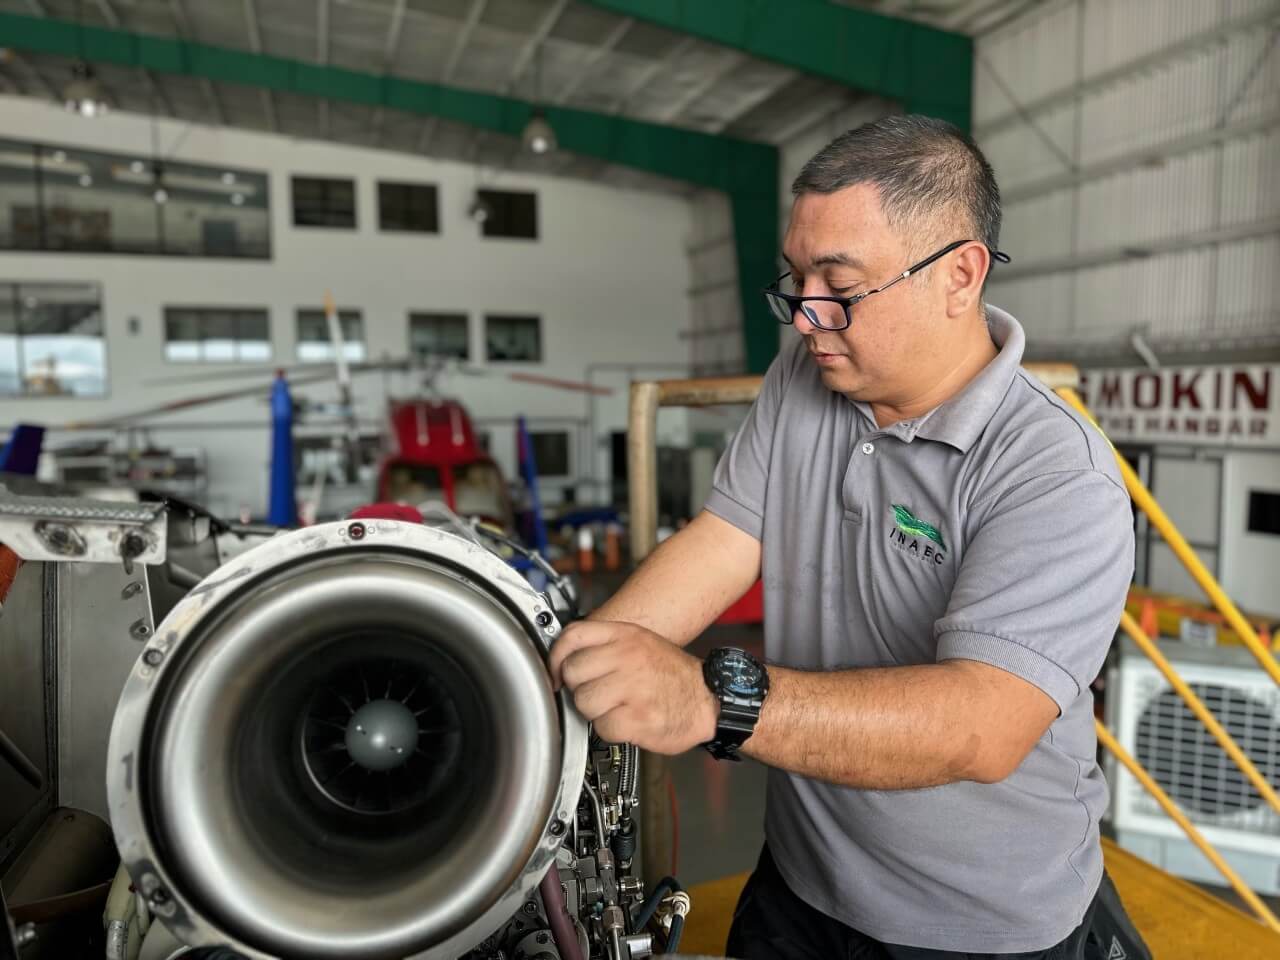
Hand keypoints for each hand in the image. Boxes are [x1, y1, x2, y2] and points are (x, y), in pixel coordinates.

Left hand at [548, 620, 718, 754]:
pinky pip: (602, 728)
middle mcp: (628, 657)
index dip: (556, 657)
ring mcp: (633, 687)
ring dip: (594, 712)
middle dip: (579, 688)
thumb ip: (604, 646)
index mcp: (626, 635)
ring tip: (615, 708)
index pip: (573, 636)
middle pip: (572, 672)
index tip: (556, 673)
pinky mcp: (638, 718)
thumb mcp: (640, 643)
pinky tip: (628, 721)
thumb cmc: (672, 676)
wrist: (709, 700)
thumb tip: (564, 660)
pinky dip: (612, 731)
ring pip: (583, 702)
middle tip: (598, 693)